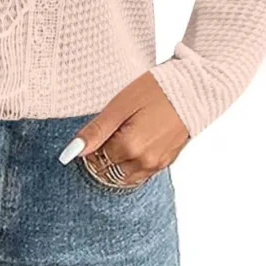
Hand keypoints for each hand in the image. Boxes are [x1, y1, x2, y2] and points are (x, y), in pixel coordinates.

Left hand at [58, 71, 189, 186]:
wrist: (194, 89)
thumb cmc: (155, 91)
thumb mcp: (120, 105)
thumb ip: (96, 131)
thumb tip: (72, 151)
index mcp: (130, 148)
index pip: (96, 158)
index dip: (91, 144)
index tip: (97, 128)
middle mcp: (144, 162)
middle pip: (110, 170)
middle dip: (103, 155)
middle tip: (109, 129)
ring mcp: (158, 164)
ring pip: (126, 176)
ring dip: (118, 162)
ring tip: (121, 134)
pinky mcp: (168, 161)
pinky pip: (142, 172)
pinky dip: (133, 163)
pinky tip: (135, 141)